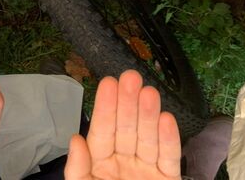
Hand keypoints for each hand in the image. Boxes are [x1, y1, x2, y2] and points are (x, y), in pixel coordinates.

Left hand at [65, 70, 180, 179]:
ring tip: (149, 91)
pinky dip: (169, 139)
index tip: (109, 82)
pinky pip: (169, 158)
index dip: (106, 106)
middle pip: (126, 128)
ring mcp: (146, 169)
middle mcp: (123, 161)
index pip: (102, 129)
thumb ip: (78, 167)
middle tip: (131, 76)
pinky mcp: (167, 179)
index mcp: (100, 162)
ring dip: (149, 114)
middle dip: (128, 102)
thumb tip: (75, 139)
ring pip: (148, 137)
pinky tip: (166, 118)